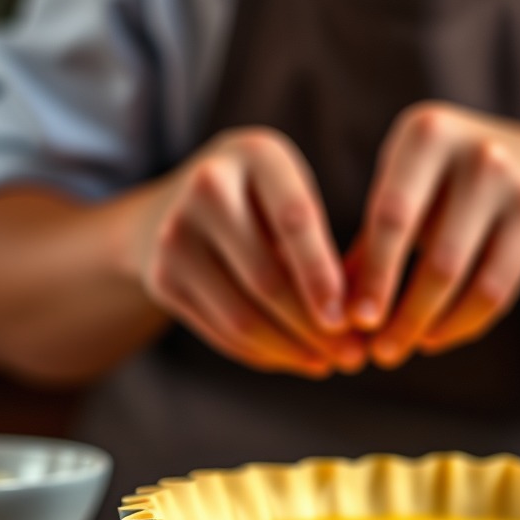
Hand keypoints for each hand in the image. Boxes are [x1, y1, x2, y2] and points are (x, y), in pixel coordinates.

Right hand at [129, 127, 364, 376]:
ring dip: (291, 351)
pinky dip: (262, 354)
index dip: (323, 278)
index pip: (296, 222)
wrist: (174, 205)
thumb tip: (358, 326)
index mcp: (257, 155)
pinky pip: (221, 333)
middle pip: (268, 278)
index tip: (351, 322)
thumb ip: (324, 249)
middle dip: (315, 329)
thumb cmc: (262, 206)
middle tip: (353, 358)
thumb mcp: (292, 198)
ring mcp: (176, 233)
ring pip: (243, 315)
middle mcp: (209, 186)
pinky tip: (292, 359)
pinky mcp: (162, 277)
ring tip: (327, 364)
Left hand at [347, 102, 519, 366]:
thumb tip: (329, 311)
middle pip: (435, 258)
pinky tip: (435, 338)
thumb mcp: (406, 192)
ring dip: (430, 327)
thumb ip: (368, 245)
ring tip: (402, 349)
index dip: (375, 277)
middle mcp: (476, 153)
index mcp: (426, 134)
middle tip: (379, 354)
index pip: (392, 217)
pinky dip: (461, 325)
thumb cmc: (445, 187)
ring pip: (467, 281)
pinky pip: (497, 293)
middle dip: (404, 315)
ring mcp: (515, 186)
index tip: (355, 323)